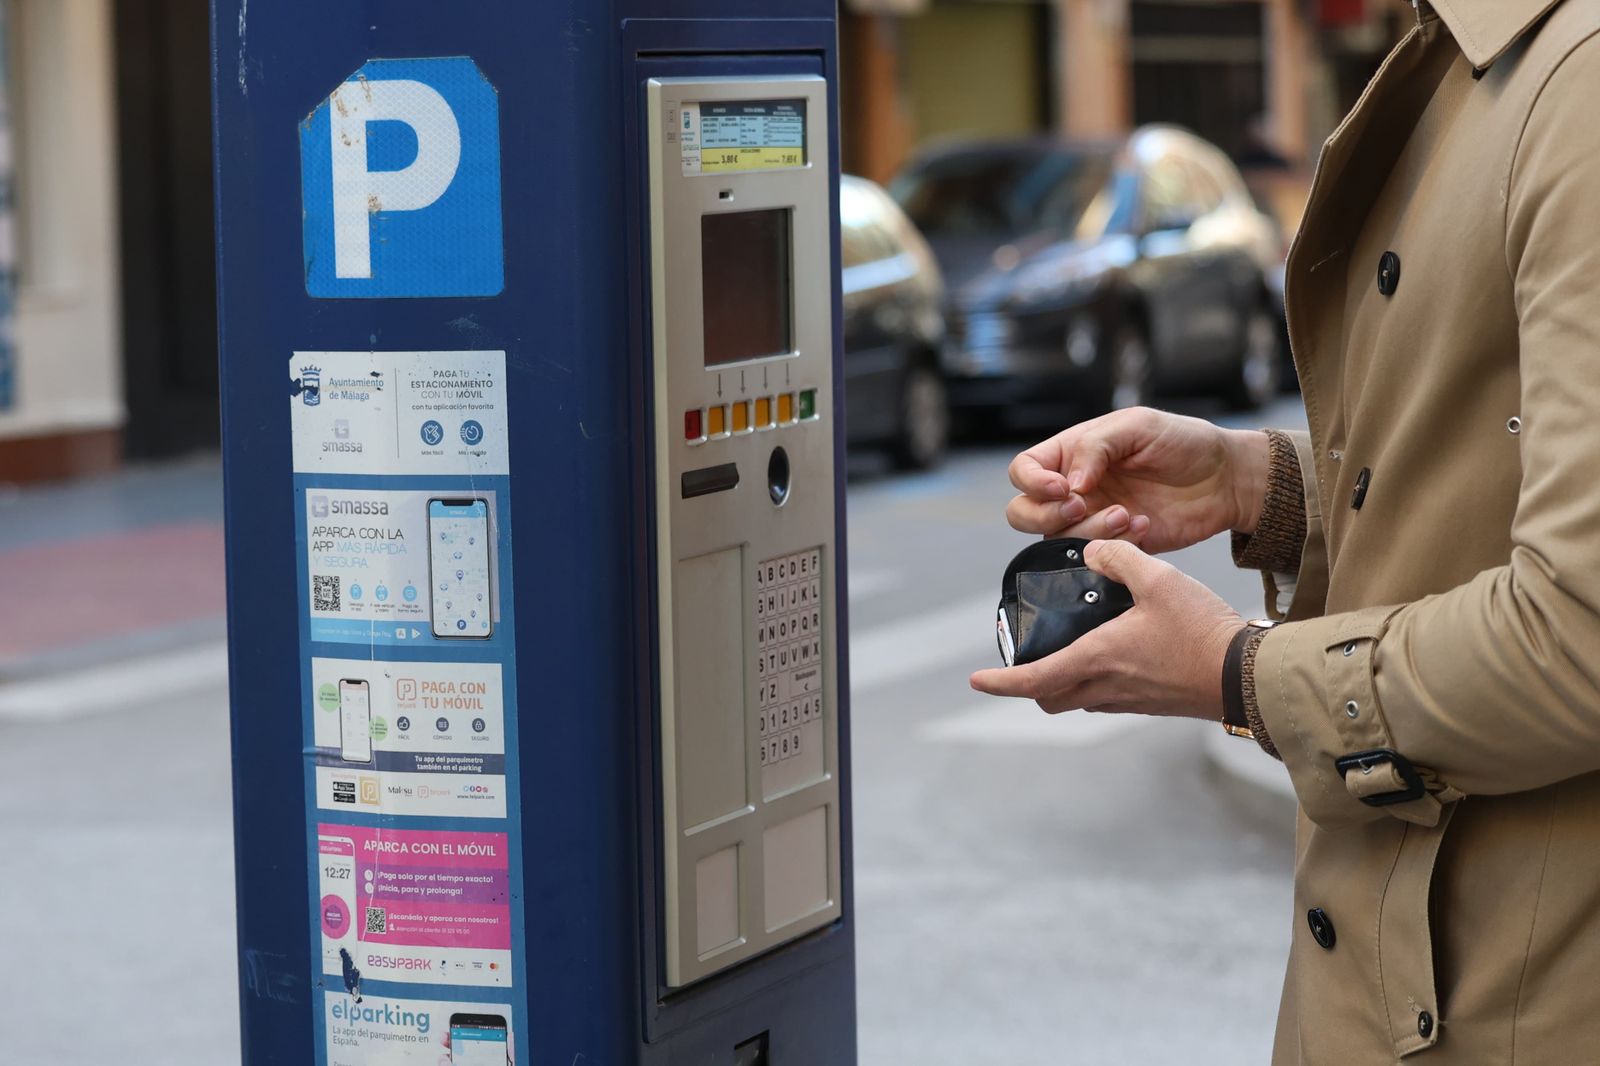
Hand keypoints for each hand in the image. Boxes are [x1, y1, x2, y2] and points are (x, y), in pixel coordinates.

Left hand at [970, 539, 1241, 717]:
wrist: (1248, 675)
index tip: (976, 680)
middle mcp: (1106, 686)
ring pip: (1078, 699)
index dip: (999, 683)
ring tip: (1063, 652)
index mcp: (1097, 659)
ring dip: (1062, 682)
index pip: (1033, 680)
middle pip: (1050, 698)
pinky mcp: (1150, 703)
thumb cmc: (1202, 630)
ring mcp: (1129, 700)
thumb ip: (1119, 558)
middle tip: (1023, 662)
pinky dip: (1094, 681)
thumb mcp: (1159, 579)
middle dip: (1030, 685)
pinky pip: (1107, 697)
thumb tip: (1091, 551)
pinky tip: (1111, 653)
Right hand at [1005, 407, 1269, 553]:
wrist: (1225, 479)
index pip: (1024, 470)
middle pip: (1023, 512)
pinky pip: (1094, 556)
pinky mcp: (1116, 546)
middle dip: (1046, 515)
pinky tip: (1143, 525)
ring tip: (1126, 514)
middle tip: (1082, 505)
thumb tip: (1069, 482)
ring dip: (1087, 530)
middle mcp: (1075, 489)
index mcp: (1072, 454)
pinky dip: (1115, 544)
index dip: (1033, 482)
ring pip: (1056, 540)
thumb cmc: (1183, 442)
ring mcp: (1092, 519)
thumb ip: (1096, 446)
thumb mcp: (1138, 425)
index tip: (1063, 486)